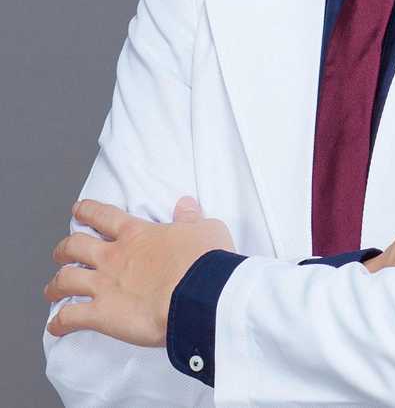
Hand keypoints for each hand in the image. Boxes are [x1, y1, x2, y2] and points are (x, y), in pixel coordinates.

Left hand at [44, 196, 236, 346]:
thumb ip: (190, 219)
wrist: (199, 293)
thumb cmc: (205, 261)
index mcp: (136, 233)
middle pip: (76, 246)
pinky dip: (59, 323)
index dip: (88, 211)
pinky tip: (55, 326)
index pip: (103, 216)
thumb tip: (186, 205)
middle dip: (65, 248)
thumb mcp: (205, 229)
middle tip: (62, 252)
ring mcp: (104, 284)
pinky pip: (71, 318)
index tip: (79, 209)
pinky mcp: (102, 314)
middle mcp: (114, 256)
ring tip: (52, 288)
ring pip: (66, 279)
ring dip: (56, 284)